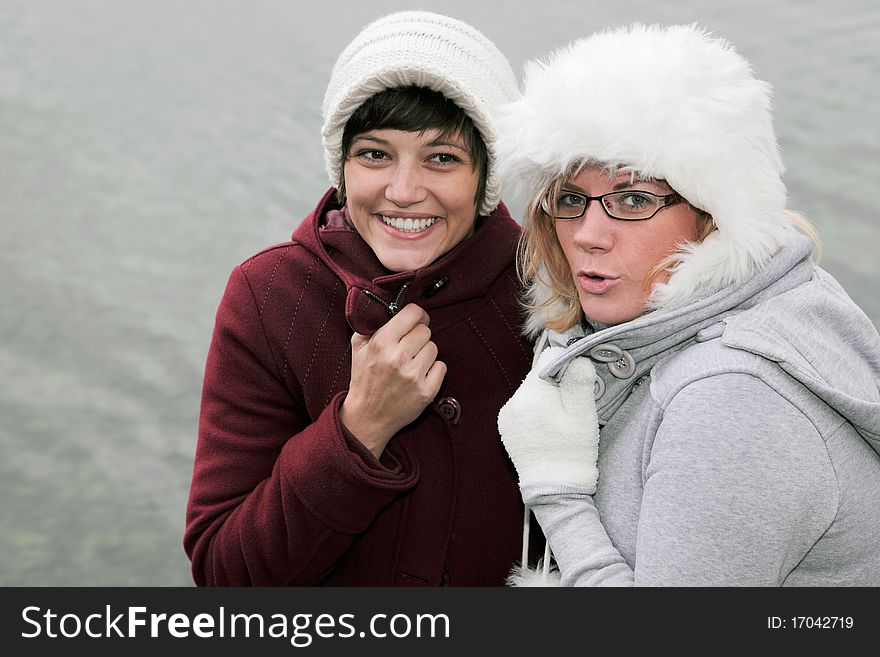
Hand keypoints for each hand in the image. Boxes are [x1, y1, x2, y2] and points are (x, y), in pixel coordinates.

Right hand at [341, 304, 446, 457]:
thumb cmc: (364, 378)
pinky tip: (419, 375)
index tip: (415, 321)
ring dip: (425, 354)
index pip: (413, 313)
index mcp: (381, 343)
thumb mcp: (358, 347)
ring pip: (434, 348)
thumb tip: (387, 304)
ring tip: (412, 363)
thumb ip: (371, 323)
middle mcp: (398, 358)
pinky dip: (433, 370)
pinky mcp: (426, 391)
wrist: (368, 417)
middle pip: (425, 330)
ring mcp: (414, 376)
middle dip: (418, 337)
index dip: (417, 315)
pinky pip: (441, 367)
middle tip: (409, 347)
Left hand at [498, 347, 599, 491]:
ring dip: (545, 398)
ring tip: (558, 421)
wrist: (554, 488)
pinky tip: (546, 428)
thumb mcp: (584, 416)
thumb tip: (577, 358)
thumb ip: (580, 382)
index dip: (567, 365)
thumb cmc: (572, 453)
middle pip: (538, 375)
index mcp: (533, 396)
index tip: (577, 383)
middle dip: (556, 385)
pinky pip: (522, 406)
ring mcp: (506, 414)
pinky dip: (535, 411)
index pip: (548, 359)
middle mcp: (513, 402)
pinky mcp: (505, 425)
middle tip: (570, 407)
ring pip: (530, 391)